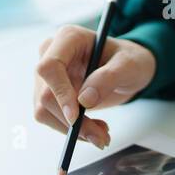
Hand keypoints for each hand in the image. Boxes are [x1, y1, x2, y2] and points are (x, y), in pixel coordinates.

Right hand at [32, 25, 156, 147]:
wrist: (128, 69)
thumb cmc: (130, 59)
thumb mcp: (129, 65)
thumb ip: (109, 77)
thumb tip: (84, 100)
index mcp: (68, 38)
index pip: (50, 67)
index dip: (59, 93)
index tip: (76, 117)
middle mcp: (51, 54)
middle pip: (46, 94)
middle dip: (72, 122)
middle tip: (101, 137)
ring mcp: (47, 76)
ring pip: (44, 111)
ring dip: (72, 131)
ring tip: (102, 134)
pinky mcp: (49, 93)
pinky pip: (51, 118)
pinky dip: (72, 130)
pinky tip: (94, 128)